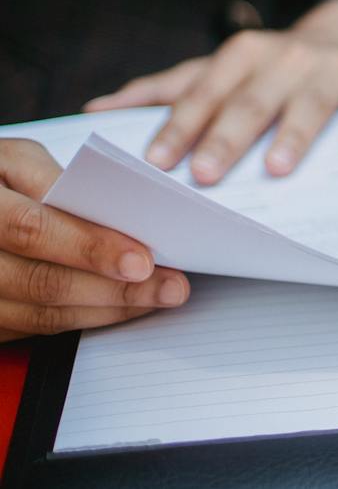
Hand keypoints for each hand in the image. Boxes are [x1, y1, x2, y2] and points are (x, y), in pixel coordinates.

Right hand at [0, 140, 189, 341]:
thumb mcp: (13, 160)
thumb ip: (55, 181)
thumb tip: (115, 212)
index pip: (33, 231)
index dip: (90, 248)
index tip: (143, 261)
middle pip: (44, 283)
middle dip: (116, 289)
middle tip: (171, 288)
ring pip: (43, 314)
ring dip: (108, 310)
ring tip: (158, 298)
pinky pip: (35, 328)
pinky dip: (84, 318)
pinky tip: (120, 307)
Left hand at [85, 0, 337, 184]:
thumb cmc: (274, 68)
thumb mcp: (220, 70)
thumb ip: (165, 90)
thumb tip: (96, 110)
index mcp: (241, 56)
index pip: (203, 94)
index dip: (180, 127)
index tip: (157, 162)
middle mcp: (285, 58)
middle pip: (250, 102)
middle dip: (227, 138)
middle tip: (205, 175)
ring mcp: (331, 70)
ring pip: (308, 103)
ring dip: (292, 134)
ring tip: (275, 170)